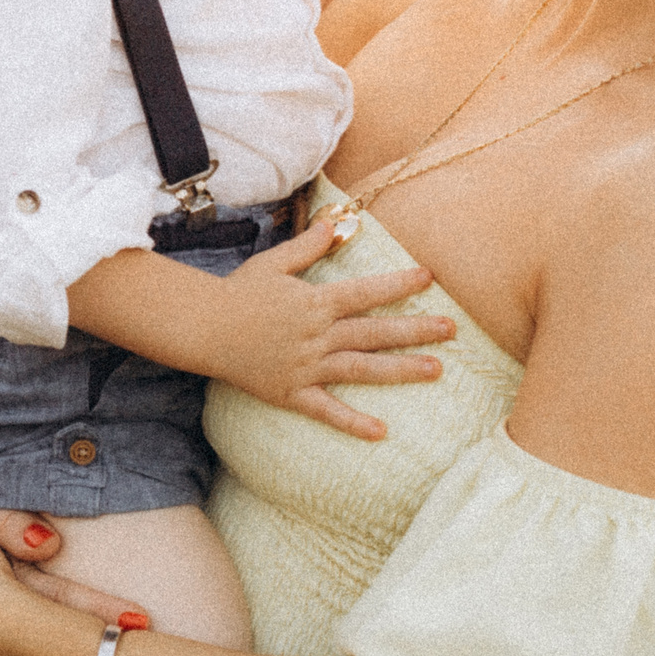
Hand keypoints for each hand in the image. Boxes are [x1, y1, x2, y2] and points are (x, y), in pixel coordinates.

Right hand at [201, 214, 455, 440]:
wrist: (202, 328)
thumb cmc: (236, 293)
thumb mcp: (273, 263)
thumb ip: (307, 246)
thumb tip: (335, 223)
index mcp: (315, 302)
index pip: (365, 292)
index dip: (398, 284)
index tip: (429, 278)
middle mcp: (316, 335)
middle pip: (374, 331)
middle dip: (415, 330)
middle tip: (452, 330)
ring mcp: (306, 366)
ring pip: (361, 368)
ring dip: (400, 370)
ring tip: (436, 370)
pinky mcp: (291, 392)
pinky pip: (326, 410)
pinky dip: (352, 422)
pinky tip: (381, 432)